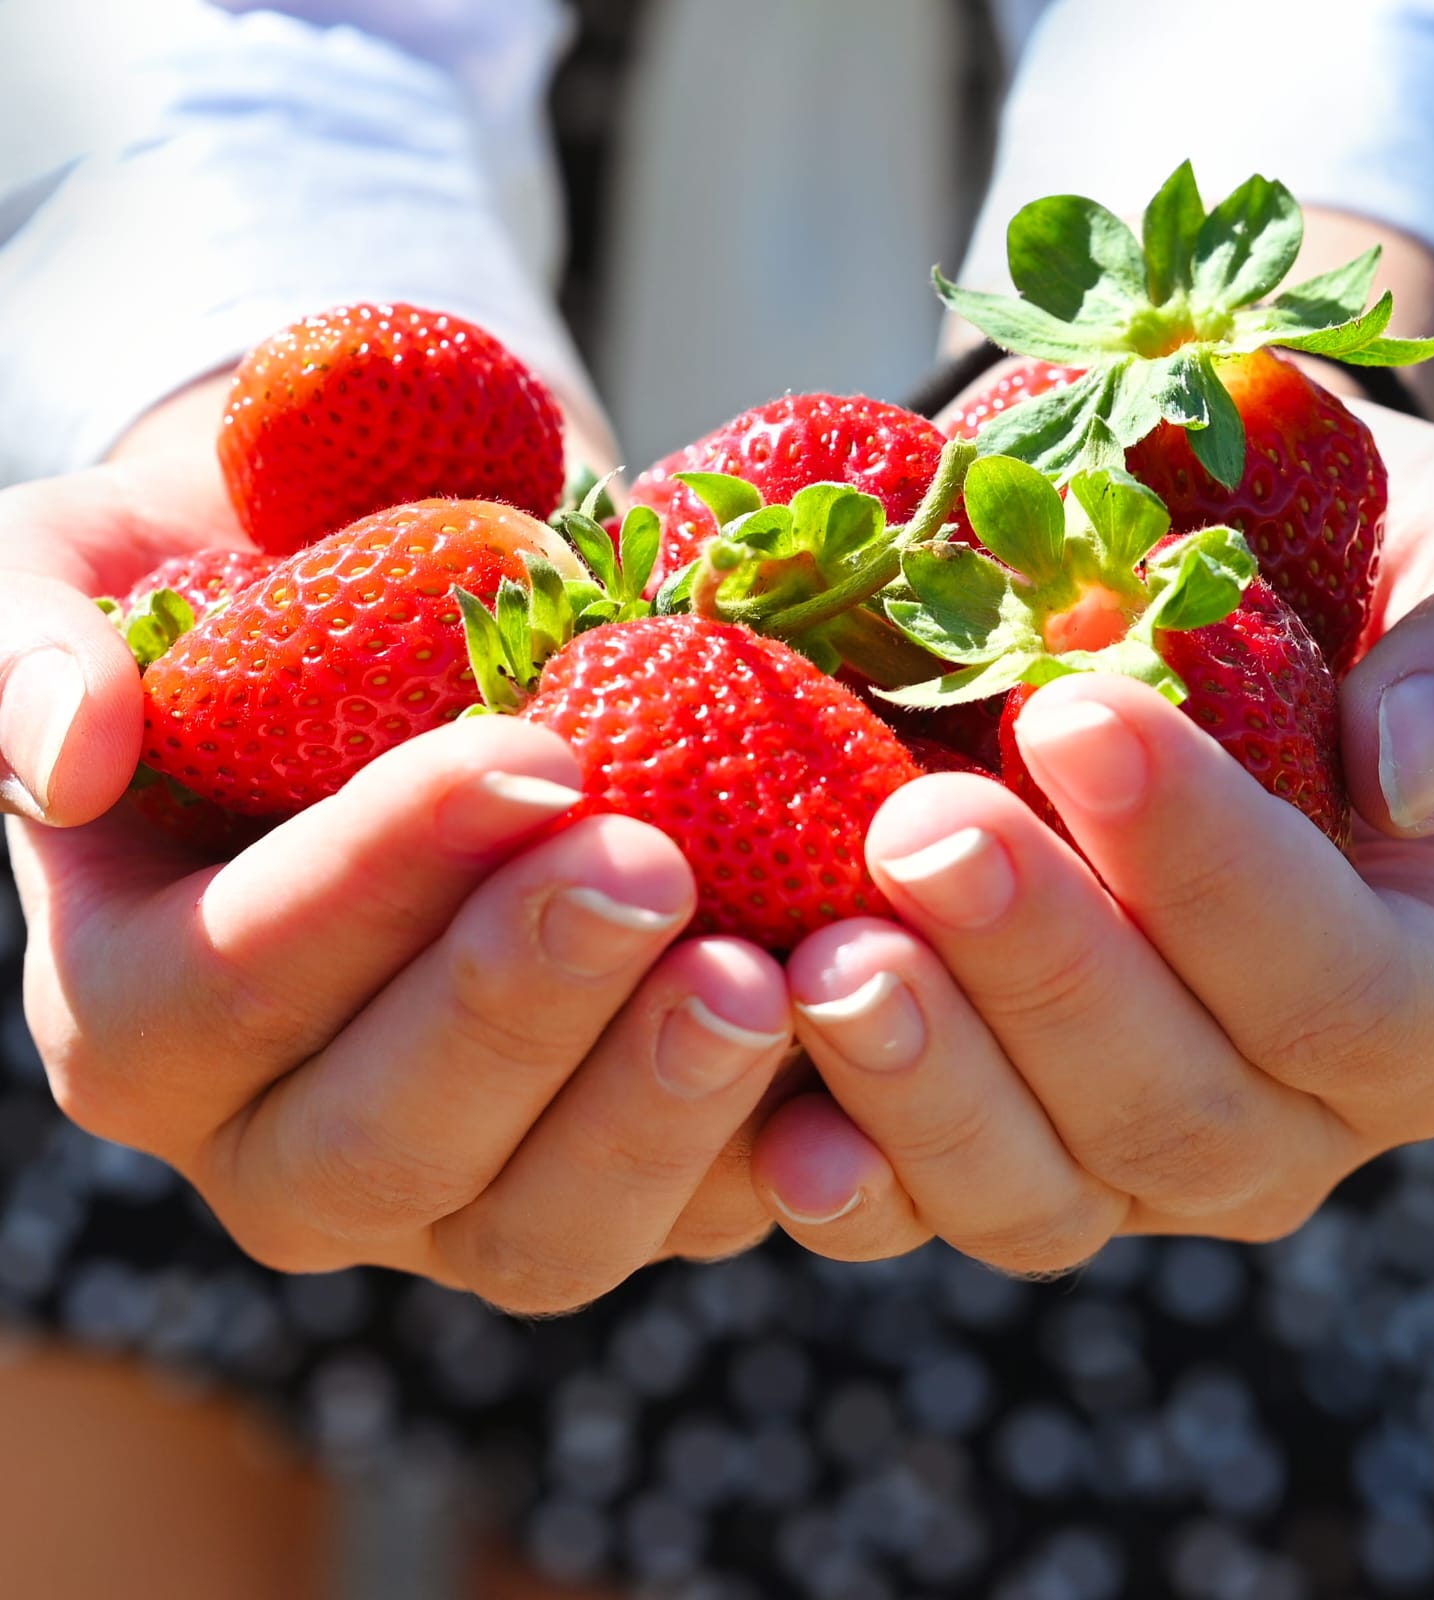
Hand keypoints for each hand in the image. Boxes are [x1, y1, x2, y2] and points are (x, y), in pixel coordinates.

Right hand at [3, 446, 790, 1313]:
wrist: (423, 636)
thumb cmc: (253, 602)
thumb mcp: (97, 579)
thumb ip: (34, 650)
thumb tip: (69, 751)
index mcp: (149, 1018)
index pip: (227, 989)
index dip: (372, 885)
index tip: (526, 754)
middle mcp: (292, 1144)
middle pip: (382, 1148)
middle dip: (519, 1008)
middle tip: (651, 867)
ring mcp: (465, 1189)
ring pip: (543, 1231)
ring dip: (653, 1115)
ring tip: (762, 974)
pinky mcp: (620, 1184)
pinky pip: (698, 1214)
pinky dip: (780, 1145)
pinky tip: (855, 1029)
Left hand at [747, 407, 1433, 1268]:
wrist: (1160, 603)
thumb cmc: (1333, 572)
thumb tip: (1414, 770)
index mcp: (1422, 999)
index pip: (1343, 991)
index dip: (1213, 876)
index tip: (1076, 716)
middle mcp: (1275, 1116)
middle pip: (1174, 1114)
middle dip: (1043, 972)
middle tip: (919, 830)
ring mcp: (1113, 1157)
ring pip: (1036, 1194)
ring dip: (926, 1089)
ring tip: (824, 962)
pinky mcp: (975, 1147)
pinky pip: (910, 1209)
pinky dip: (840, 1173)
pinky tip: (765, 1122)